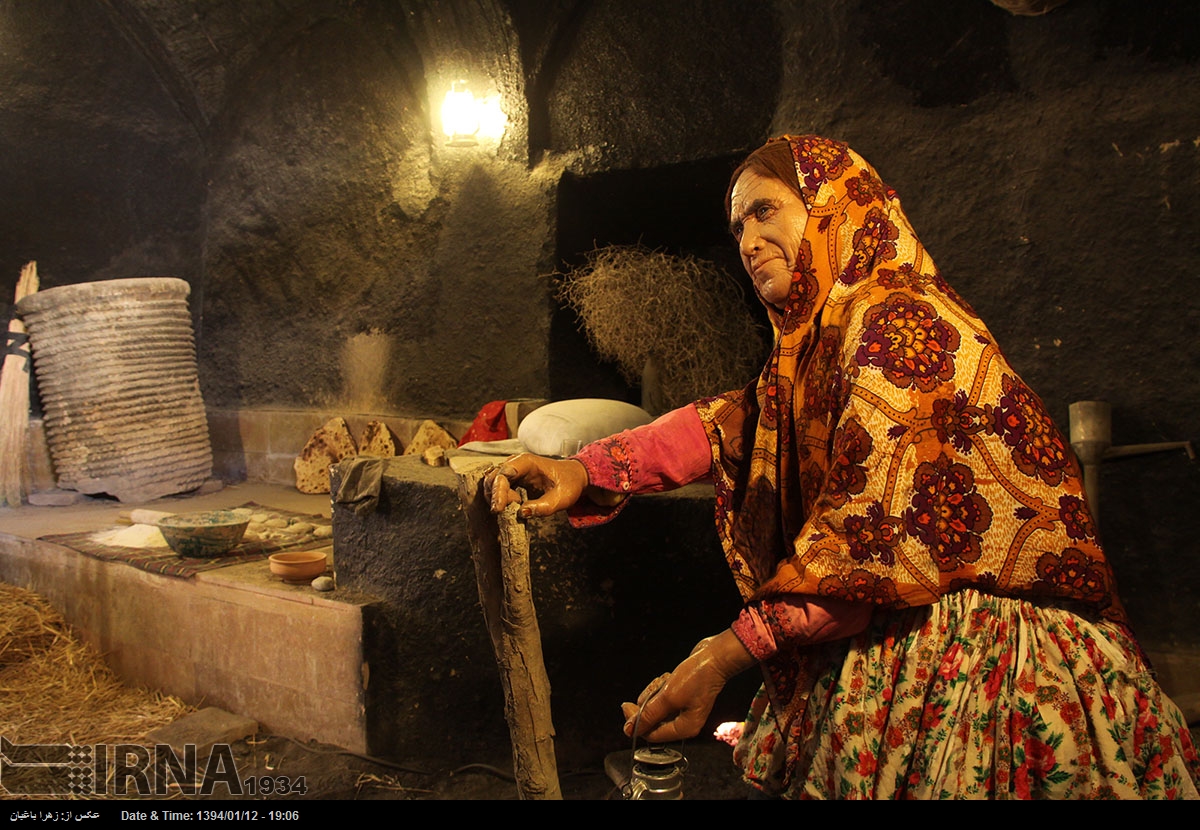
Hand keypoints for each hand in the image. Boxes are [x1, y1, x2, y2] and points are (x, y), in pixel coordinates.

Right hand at [483, 453, 588, 518]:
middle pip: (493, 478)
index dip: (498, 491)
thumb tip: (522, 513)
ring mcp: (512, 470)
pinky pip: (498, 489)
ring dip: (498, 498)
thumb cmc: (569, 484)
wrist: (573, 478)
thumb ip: (543, 507)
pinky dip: (501, 499)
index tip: (497, 509)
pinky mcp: (511, 480)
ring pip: (492, 484)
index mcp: (527, 462)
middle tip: (507, 511)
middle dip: (496, 497)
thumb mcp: (561, 498)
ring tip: (516, 505)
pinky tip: (514, 505)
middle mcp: (516, 463)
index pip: (504, 473)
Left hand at [620, 629, 754, 742]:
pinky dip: (661, 686)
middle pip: (652, 720)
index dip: (636, 722)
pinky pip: (661, 696)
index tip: (626, 706)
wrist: (714, 656)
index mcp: (684, 729)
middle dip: (648, 702)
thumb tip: (630, 730)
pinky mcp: (681, 696)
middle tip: (654, 688)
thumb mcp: (668, 697)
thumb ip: (648, 715)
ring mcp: (683, 709)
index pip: (651, 735)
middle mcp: (684, 722)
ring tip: (665, 680)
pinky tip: (669, 677)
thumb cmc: (697, 677)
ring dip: (655, 691)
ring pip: (655, 706)